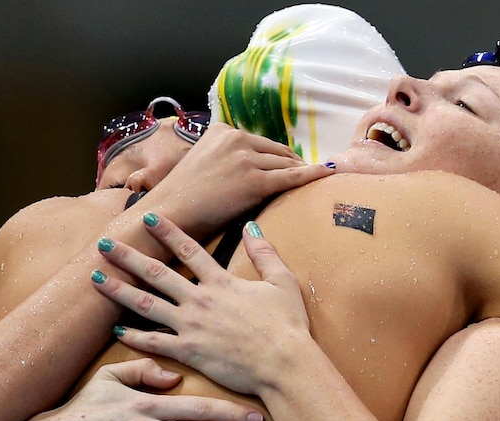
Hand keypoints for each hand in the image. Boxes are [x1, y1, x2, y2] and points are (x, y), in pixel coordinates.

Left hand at [90, 214, 311, 396]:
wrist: (284, 364)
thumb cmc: (288, 325)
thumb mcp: (282, 282)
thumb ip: (265, 253)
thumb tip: (252, 226)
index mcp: (222, 282)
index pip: (188, 249)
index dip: (166, 231)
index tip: (147, 217)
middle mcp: (200, 300)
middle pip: (156, 273)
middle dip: (128, 256)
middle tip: (103, 244)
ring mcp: (191, 327)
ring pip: (146, 305)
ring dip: (119, 291)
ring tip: (95, 279)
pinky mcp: (188, 352)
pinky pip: (154, 343)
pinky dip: (133, 337)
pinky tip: (116, 330)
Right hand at [144, 123, 333, 240]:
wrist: (171, 213)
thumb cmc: (181, 197)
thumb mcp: (200, 162)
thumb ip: (222, 157)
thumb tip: (241, 167)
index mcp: (222, 130)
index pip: (260, 141)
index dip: (278, 155)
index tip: (290, 162)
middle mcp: (236, 138)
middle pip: (277, 150)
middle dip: (294, 162)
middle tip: (311, 172)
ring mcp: (246, 158)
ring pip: (285, 164)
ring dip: (304, 171)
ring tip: (321, 177)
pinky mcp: (255, 180)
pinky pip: (291, 177)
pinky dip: (312, 174)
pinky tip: (328, 173)